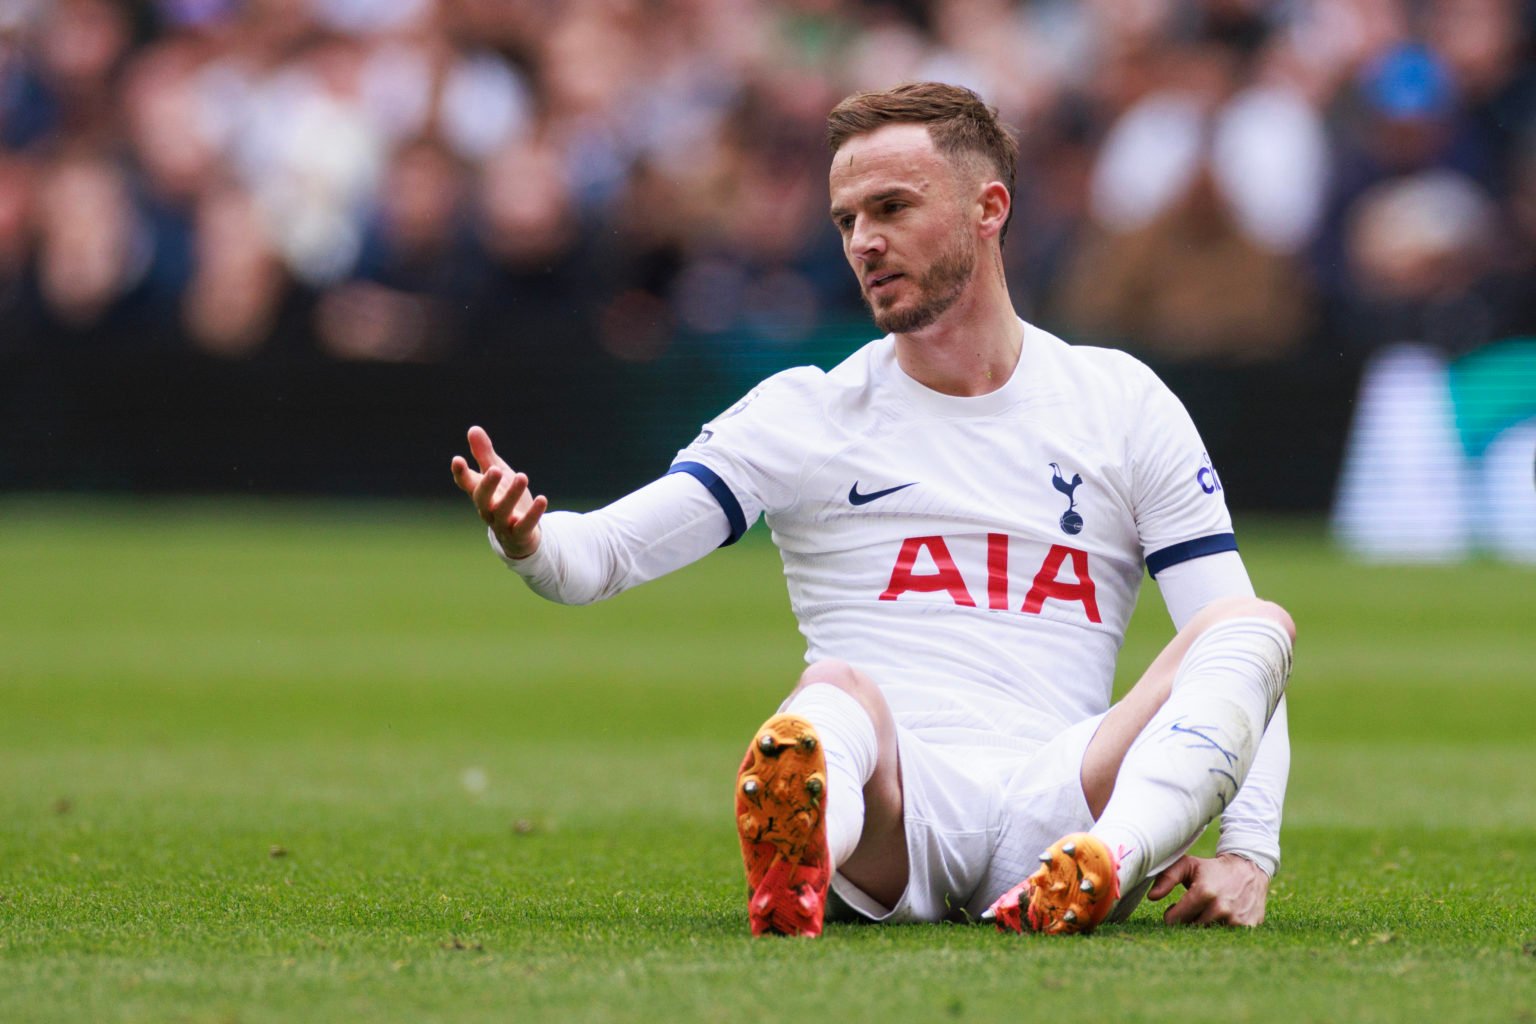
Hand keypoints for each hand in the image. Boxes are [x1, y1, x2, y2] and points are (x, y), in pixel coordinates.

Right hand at [450, 426, 547, 558]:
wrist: (519, 533)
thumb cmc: (505, 497)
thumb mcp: (497, 473)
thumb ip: (484, 454)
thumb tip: (473, 429)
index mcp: (480, 493)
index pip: (466, 483)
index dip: (460, 473)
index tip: (457, 459)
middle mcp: (487, 509)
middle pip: (482, 498)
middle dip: (487, 484)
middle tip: (495, 469)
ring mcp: (502, 523)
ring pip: (503, 511)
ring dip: (512, 494)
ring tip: (522, 476)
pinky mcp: (519, 533)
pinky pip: (525, 525)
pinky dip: (533, 514)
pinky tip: (543, 499)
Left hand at [1147, 853, 1269, 926]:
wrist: (1248, 869)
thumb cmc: (1212, 869)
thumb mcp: (1188, 865)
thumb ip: (1166, 877)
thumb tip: (1152, 897)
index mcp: (1204, 893)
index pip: (1174, 920)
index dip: (1171, 915)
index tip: (1174, 909)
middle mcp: (1221, 909)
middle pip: (1190, 928)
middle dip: (1187, 921)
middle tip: (1192, 909)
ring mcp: (1236, 920)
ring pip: (1207, 934)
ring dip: (1203, 925)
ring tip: (1206, 911)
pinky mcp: (1248, 927)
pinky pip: (1224, 936)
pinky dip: (1219, 929)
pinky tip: (1222, 916)